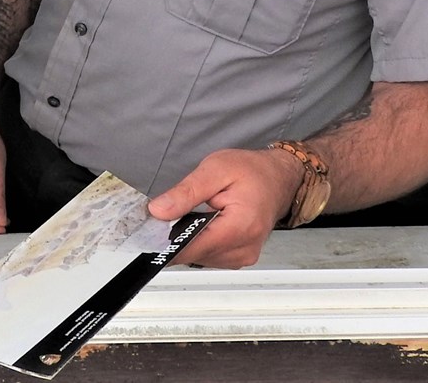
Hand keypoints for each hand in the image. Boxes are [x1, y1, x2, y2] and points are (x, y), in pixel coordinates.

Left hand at [147, 147, 302, 268]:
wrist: (278, 177)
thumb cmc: (252, 170)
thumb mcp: (216, 169)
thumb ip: (186, 192)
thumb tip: (159, 211)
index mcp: (240, 226)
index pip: (192, 248)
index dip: (167, 241)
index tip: (150, 232)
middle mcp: (244, 248)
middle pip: (194, 255)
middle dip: (178, 236)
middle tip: (172, 212)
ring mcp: (243, 256)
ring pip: (199, 258)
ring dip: (191, 239)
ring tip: (194, 214)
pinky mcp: (240, 258)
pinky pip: (210, 256)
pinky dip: (202, 242)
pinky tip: (205, 224)